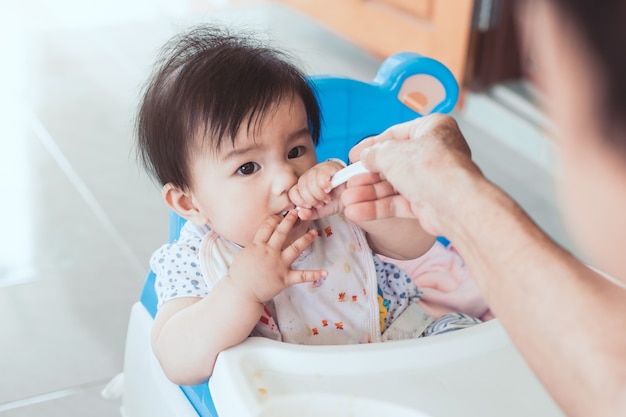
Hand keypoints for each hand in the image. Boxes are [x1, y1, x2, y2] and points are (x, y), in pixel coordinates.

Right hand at [228, 211, 326, 302]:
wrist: (241, 293)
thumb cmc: (239, 274)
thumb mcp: (244, 254)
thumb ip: (255, 245)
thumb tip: (262, 237)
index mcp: (258, 246)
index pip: (267, 227)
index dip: (275, 219)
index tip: (280, 214)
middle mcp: (270, 253)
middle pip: (282, 233)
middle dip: (290, 221)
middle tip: (298, 212)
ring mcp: (279, 265)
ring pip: (295, 249)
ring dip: (306, 240)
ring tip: (315, 232)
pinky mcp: (285, 278)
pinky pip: (302, 276)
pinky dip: (314, 274)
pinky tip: (325, 272)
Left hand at [288, 160, 345, 219]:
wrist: (352, 197)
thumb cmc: (336, 202)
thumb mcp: (321, 211)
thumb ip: (309, 214)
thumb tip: (300, 214)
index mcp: (304, 186)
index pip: (293, 191)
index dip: (300, 201)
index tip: (310, 206)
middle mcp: (309, 175)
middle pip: (302, 185)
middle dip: (312, 199)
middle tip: (322, 202)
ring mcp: (319, 168)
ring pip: (310, 179)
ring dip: (320, 193)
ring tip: (328, 197)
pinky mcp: (330, 166)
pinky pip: (322, 173)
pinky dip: (325, 183)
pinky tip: (330, 188)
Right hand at [342, 114, 480, 235]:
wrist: (455, 203)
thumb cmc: (431, 168)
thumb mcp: (392, 153)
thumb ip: (374, 153)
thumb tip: (365, 157)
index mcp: (432, 129)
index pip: (395, 134)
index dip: (371, 145)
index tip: (353, 155)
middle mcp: (434, 153)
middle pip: (392, 163)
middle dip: (367, 175)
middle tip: (347, 181)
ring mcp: (431, 180)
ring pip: (393, 185)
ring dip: (368, 193)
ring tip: (347, 199)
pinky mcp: (428, 203)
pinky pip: (398, 203)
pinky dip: (377, 207)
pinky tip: (357, 210)